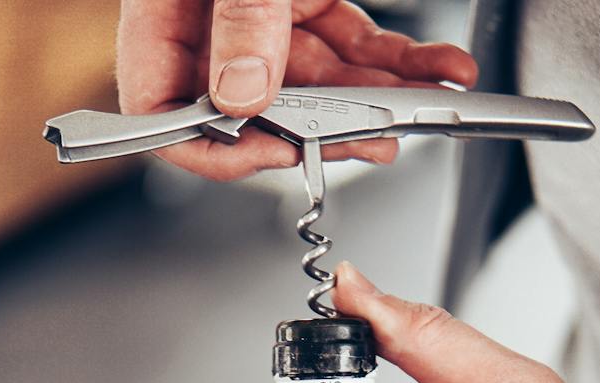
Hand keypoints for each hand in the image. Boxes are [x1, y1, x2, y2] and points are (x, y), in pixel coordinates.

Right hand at [116, 0, 476, 180]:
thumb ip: (243, 19)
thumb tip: (243, 96)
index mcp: (166, 8)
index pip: (163, 107)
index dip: (211, 145)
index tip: (267, 151)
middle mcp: (211, 18)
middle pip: (255, 107)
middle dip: (322, 128)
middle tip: (368, 139)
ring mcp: (264, 11)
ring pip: (317, 83)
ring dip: (375, 101)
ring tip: (419, 109)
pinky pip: (353, 41)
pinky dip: (399, 60)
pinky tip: (436, 69)